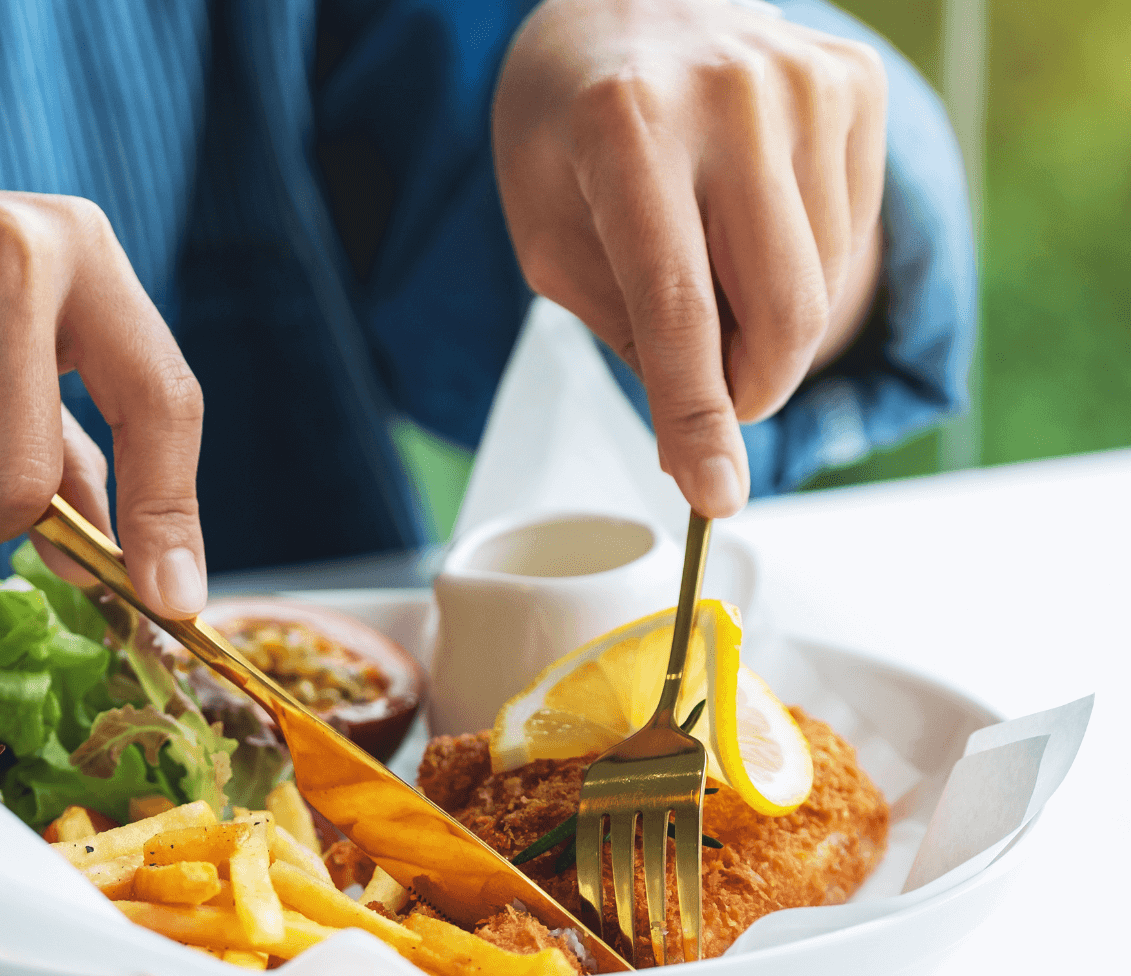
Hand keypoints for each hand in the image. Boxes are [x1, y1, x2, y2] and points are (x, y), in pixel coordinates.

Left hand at [493, 0, 886, 514]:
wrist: (625, 2)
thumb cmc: (568, 130)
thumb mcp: (550, 236)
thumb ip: (627, 331)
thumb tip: (703, 439)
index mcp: (625, 127)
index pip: (677, 305)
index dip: (698, 417)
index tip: (717, 497)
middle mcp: (729, 95)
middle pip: (780, 310)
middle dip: (747, 392)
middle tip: (706, 401)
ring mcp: (804, 81)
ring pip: (820, 285)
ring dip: (766, 327)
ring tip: (708, 268)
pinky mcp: (854, 83)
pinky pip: (848, 236)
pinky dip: (798, 268)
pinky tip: (747, 220)